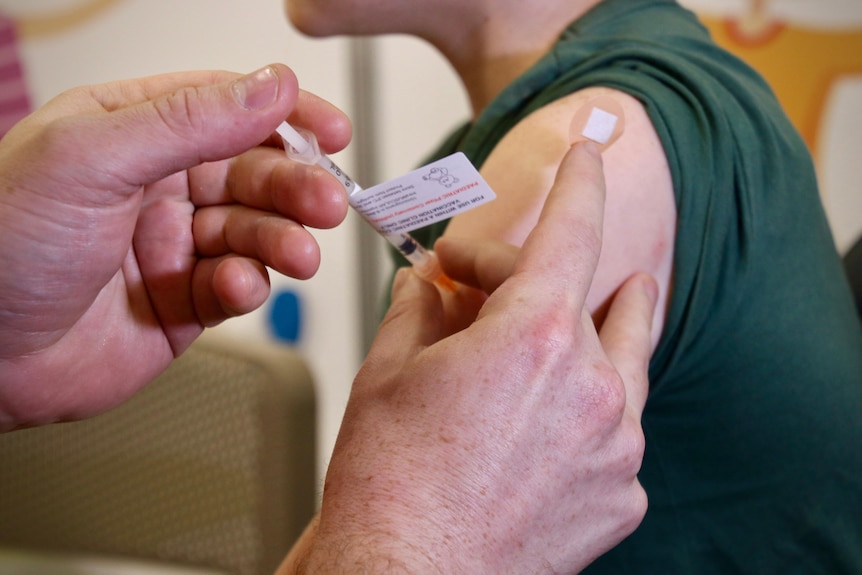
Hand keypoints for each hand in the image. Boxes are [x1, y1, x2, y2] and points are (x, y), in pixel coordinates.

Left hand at [0, 64, 350, 429]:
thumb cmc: (0, 247)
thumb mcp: (91, 159)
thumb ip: (188, 120)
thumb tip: (270, 85)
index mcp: (132, 130)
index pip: (227, 105)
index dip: (286, 114)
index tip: (331, 131)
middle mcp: (159, 183)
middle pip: (253, 171)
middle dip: (295, 186)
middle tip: (327, 203)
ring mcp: (175, 243)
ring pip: (255, 230)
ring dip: (282, 240)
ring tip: (297, 256)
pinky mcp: (186, 301)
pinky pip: (238, 285)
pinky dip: (247, 286)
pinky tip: (234, 289)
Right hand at [289, 143, 657, 573]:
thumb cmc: (391, 484)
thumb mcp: (389, 371)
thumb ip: (420, 309)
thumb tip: (429, 285)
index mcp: (533, 338)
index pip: (573, 231)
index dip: (583, 183)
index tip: (592, 157)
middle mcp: (592, 386)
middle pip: (603, 297)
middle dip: (555, 278)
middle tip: (498, 289)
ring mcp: (618, 446)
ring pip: (625, 362)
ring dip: (594, 337)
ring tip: (571, 332)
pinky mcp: (624, 495)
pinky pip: (619, 429)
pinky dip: (591, 411)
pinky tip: (551, 425)